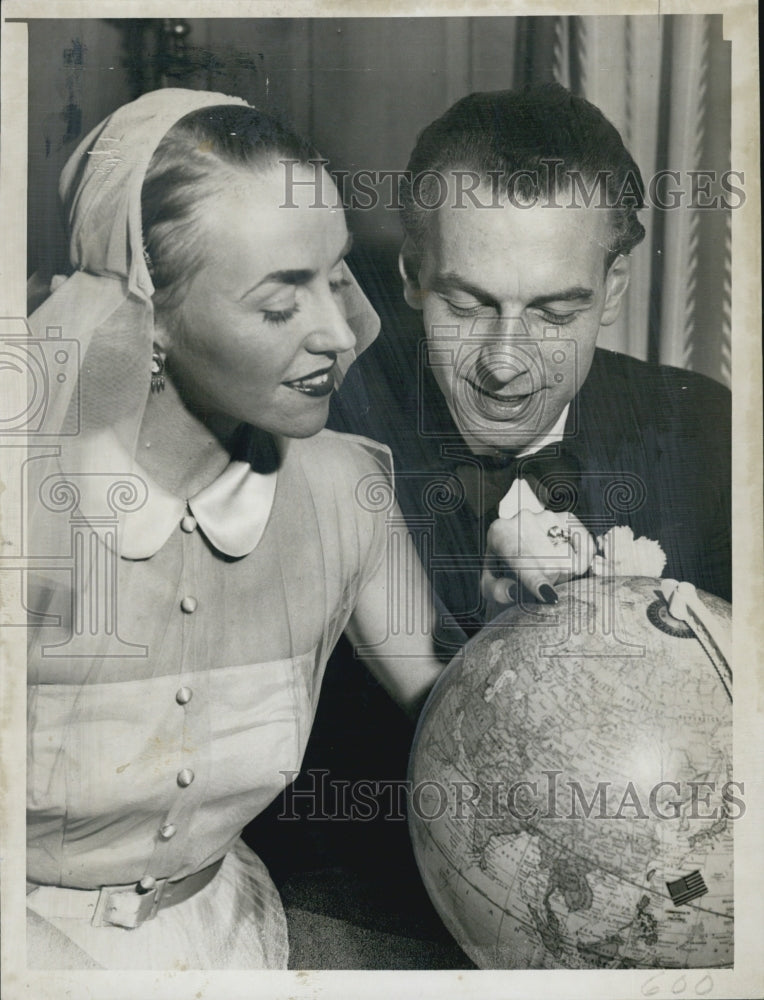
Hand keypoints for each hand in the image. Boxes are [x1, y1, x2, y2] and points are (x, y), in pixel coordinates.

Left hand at [481, 509, 596, 608]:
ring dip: (565, 574)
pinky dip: (583, 561)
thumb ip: (498, 591)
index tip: (545, 593)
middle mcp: (524, 520)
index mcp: (500, 534)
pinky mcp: (567, 518)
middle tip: (538, 580)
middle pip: (551, 567)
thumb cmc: (500, 570)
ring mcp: (548, 516)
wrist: (511, 546)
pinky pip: (586, 547)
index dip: (534, 578)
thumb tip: (512, 591)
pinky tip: (569, 562)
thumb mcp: (490, 585)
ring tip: (548, 569)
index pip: (520, 558)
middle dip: (550, 582)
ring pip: (571, 561)